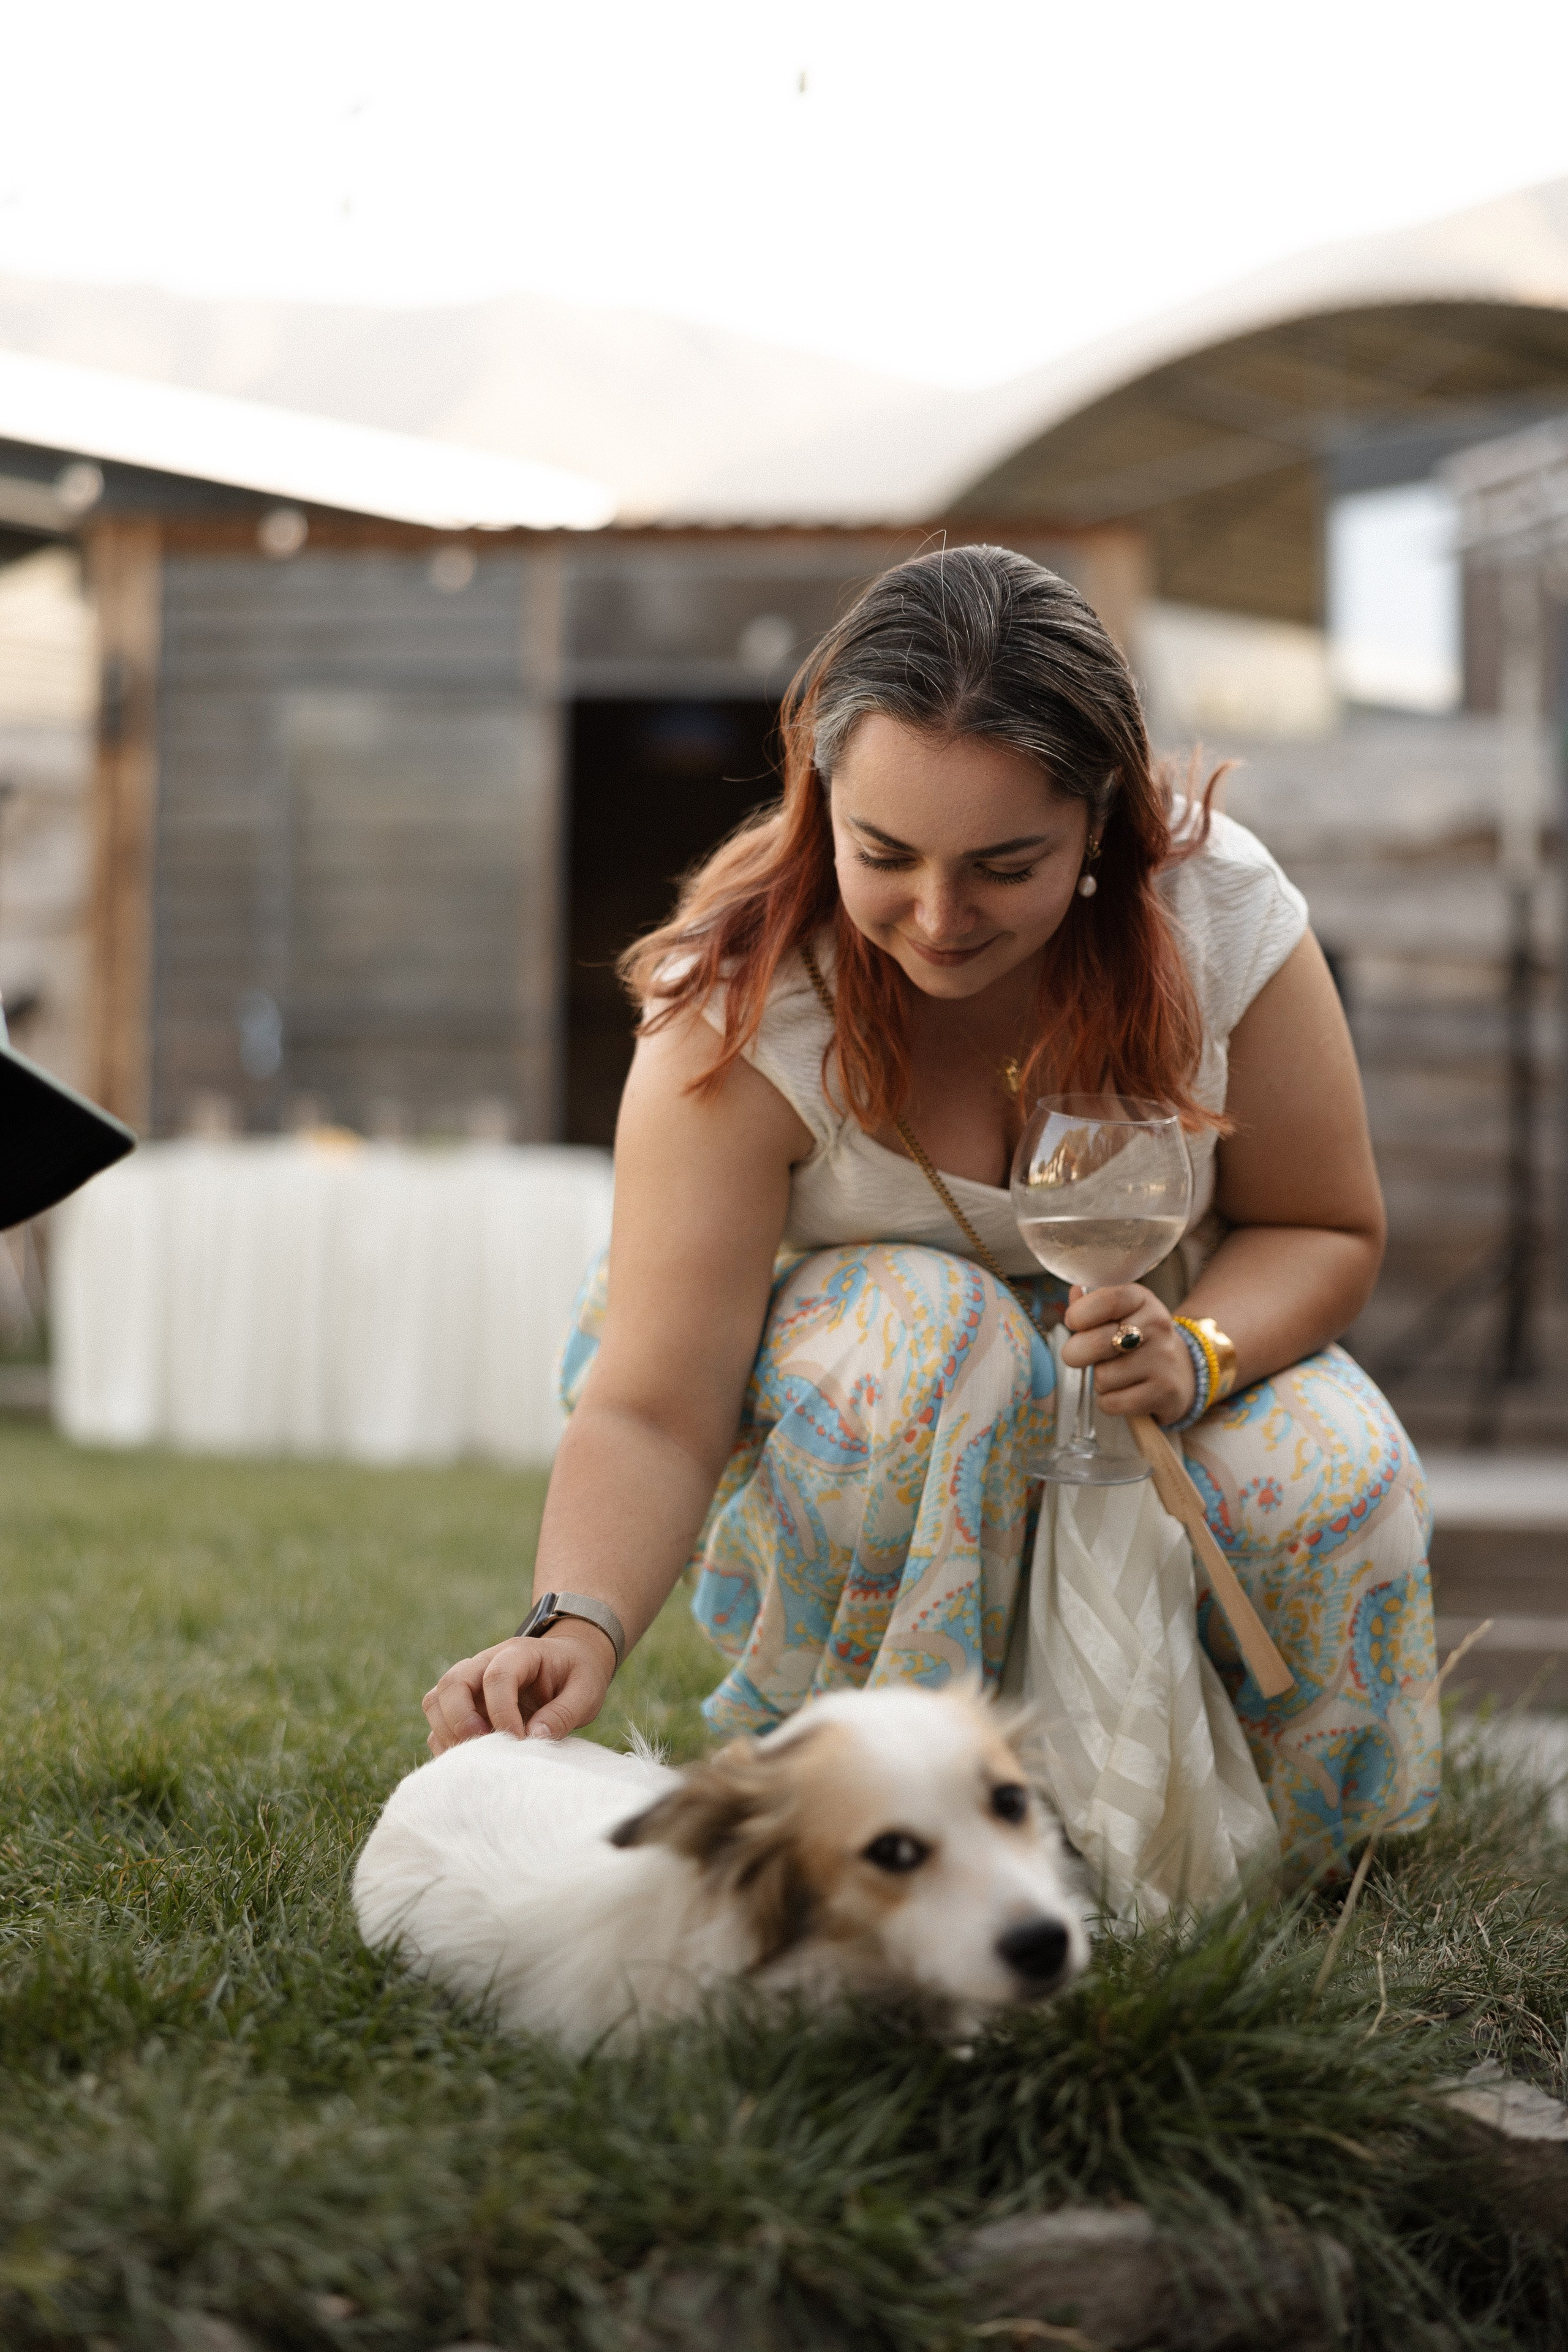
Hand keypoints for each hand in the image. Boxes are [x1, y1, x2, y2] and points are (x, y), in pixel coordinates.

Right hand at [421, 1623, 614, 1754]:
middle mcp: (486, 1662)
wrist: (569, 1662)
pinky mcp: (464, 1703)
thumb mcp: (586, 1690)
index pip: (497, 1676)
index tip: (519, 1741)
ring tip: (476, 1757)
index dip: (502, 1712)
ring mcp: (471, 1682)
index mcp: (519, 1653)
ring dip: (447, 1732)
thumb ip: (564, 1713)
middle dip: (462, 1720)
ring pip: (436, 1699)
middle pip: (453, 1683)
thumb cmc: (577, 1675)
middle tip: (487, 1748)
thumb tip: (534, 1738)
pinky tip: (471, 1759)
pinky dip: (445, 1741)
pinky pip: (438, 1721)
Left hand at [1060, 1283, 1196, 1427]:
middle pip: (1097, 1342)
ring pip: (1103, 1377)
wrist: (1180, 1371)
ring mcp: (1163, 1360)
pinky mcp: (1164, 1391)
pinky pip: (1112, 1402)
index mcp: (1143, 1300)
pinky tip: (1122, 1392)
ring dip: (1099, 1380)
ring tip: (1114, 1374)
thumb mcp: (1119, 1313)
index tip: (1073, 1322)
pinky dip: (1108, 1402)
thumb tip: (1075, 1293)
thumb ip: (1092, 1303)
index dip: (1080, 1313)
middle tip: (1077, 1355)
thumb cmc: (1136, 1340)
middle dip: (1076, 1353)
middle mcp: (1157, 1326)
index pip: (1108, 1300)